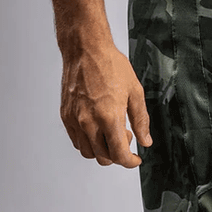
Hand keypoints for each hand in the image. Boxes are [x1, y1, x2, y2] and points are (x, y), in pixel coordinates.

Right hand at [59, 40, 151, 166]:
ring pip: (88, 153)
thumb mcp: (135, 92)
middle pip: (103, 158)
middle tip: (125, 137)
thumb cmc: (109, 65)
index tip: (135, 159)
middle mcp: (88, 122)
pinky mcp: (66, 116)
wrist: (85, 49)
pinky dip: (88, 142)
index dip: (130, 162)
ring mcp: (75, 120)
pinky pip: (77, 141)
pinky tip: (97, 128)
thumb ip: (141, 120)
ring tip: (110, 131)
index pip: (119, 155)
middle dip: (117, 155)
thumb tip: (145, 141)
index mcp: (109, 117)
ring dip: (102, 150)